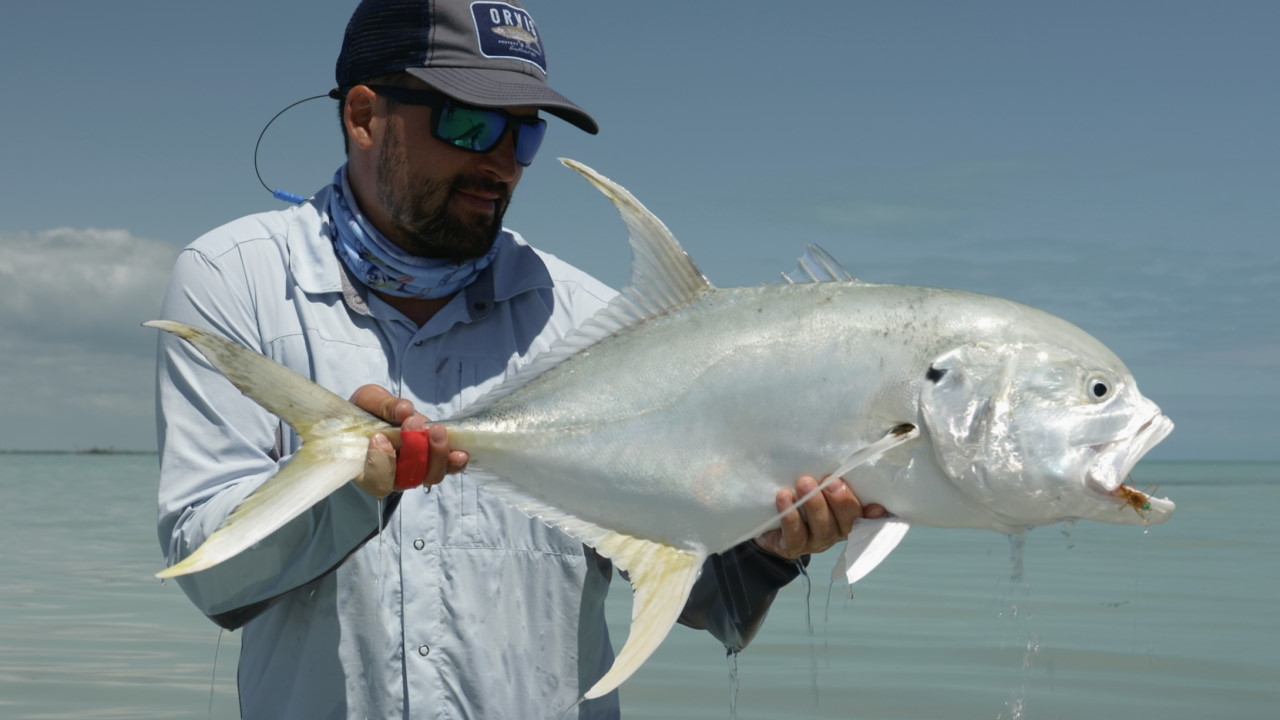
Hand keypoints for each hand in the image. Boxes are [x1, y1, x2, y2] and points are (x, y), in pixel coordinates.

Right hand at [348, 384, 468, 497]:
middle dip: (415, 452)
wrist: (383, 411)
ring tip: (438, 431)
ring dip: (437, 454)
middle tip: (414, 422)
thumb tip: (405, 411)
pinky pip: (446, 469)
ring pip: (429, 475)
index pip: (375, 478)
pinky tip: (460, 453)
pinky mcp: (433, 463)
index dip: (380, 462)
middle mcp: (391, 476)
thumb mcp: (368, 400)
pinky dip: (453, 462)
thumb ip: (382, 406)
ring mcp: (414, 472)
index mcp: (366, 464)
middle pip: (407, 478)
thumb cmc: (369, 410)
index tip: (379, 437)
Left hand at [754, 476, 884, 559]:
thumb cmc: (802, 495)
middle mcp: (838, 531)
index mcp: (850, 516)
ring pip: (822, 528)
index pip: (868, 516)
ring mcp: (817, 541)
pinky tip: (784, 497)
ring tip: (804, 483)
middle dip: (841, 501)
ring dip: (814, 504)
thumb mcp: (819, 483)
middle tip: (830, 481)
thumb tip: (841, 453)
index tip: (876, 506)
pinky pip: (795, 535)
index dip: (875, 515)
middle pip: (847, 522)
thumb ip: (832, 475)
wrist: (770, 519)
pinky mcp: (794, 546)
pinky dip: (790, 516)